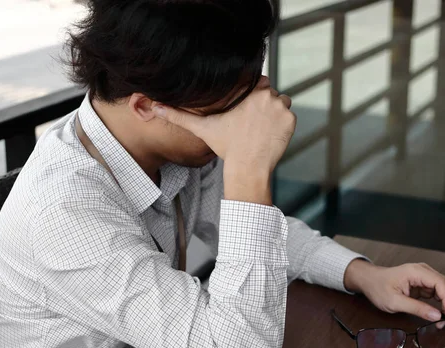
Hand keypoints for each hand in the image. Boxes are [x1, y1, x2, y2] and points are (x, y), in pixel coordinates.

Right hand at [152, 76, 295, 173]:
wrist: (247, 167)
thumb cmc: (226, 147)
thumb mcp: (202, 128)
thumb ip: (179, 115)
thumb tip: (154, 107)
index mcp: (249, 91)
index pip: (258, 82)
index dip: (252, 95)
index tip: (246, 110)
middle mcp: (268, 95)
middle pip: (270, 93)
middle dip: (264, 105)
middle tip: (253, 123)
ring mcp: (282, 108)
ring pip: (281, 103)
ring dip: (275, 113)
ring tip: (261, 129)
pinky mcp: (291, 120)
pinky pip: (289, 117)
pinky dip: (283, 125)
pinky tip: (270, 135)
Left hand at [344, 260, 444, 321]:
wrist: (369, 281)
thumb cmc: (378, 288)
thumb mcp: (395, 302)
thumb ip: (416, 309)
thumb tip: (437, 316)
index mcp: (416, 271)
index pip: (440, 283)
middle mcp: (423, 271)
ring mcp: (423, 276)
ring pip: (444, 288)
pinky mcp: (422, 283)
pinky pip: (437, 292)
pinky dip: (442, 303)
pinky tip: (442, 314)